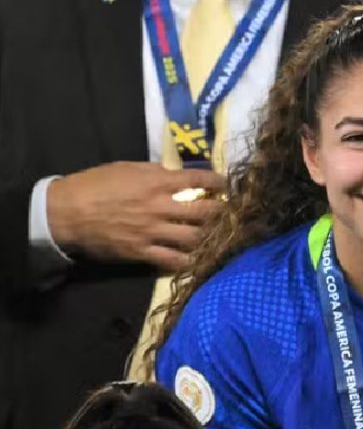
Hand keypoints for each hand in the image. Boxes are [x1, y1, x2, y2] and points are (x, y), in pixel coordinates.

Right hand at [46, 162, 224, 271]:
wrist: (65, 212)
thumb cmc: (94, 184)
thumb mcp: (126, 168)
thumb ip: (156, 172)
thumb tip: (179, 175)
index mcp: (156, 182)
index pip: (199, 181)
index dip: (218, 183)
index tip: (227, 185)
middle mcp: (160, 207)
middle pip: (206, 213)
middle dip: (223, 213)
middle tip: (231, 213)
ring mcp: (153, 232)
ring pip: (195, 238)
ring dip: (211, 237)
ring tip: (218, 236)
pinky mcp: (142, 253)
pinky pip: (174, 261)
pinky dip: (189, 260)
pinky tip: (198, 258)